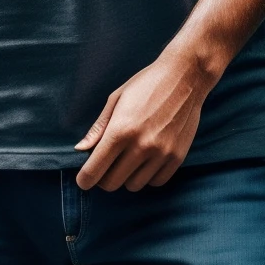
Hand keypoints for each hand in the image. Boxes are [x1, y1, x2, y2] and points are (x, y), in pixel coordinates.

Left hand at [74, 47, 212, 191]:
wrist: (184, 79)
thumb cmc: (145, 84)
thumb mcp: (116, 99)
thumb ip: (98, 128)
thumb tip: (80, 149)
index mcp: (120, 130)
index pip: (95, 169)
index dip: (85, 180)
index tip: (83, 181)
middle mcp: (140, 146)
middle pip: (112, 183)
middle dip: (103, 178)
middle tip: (104, 166)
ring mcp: (161, 154)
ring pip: (133, 186)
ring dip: (126, 177)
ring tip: (127, 159)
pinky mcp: (177, 158)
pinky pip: (156, 182)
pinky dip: (147, 177)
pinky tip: (145, 161)